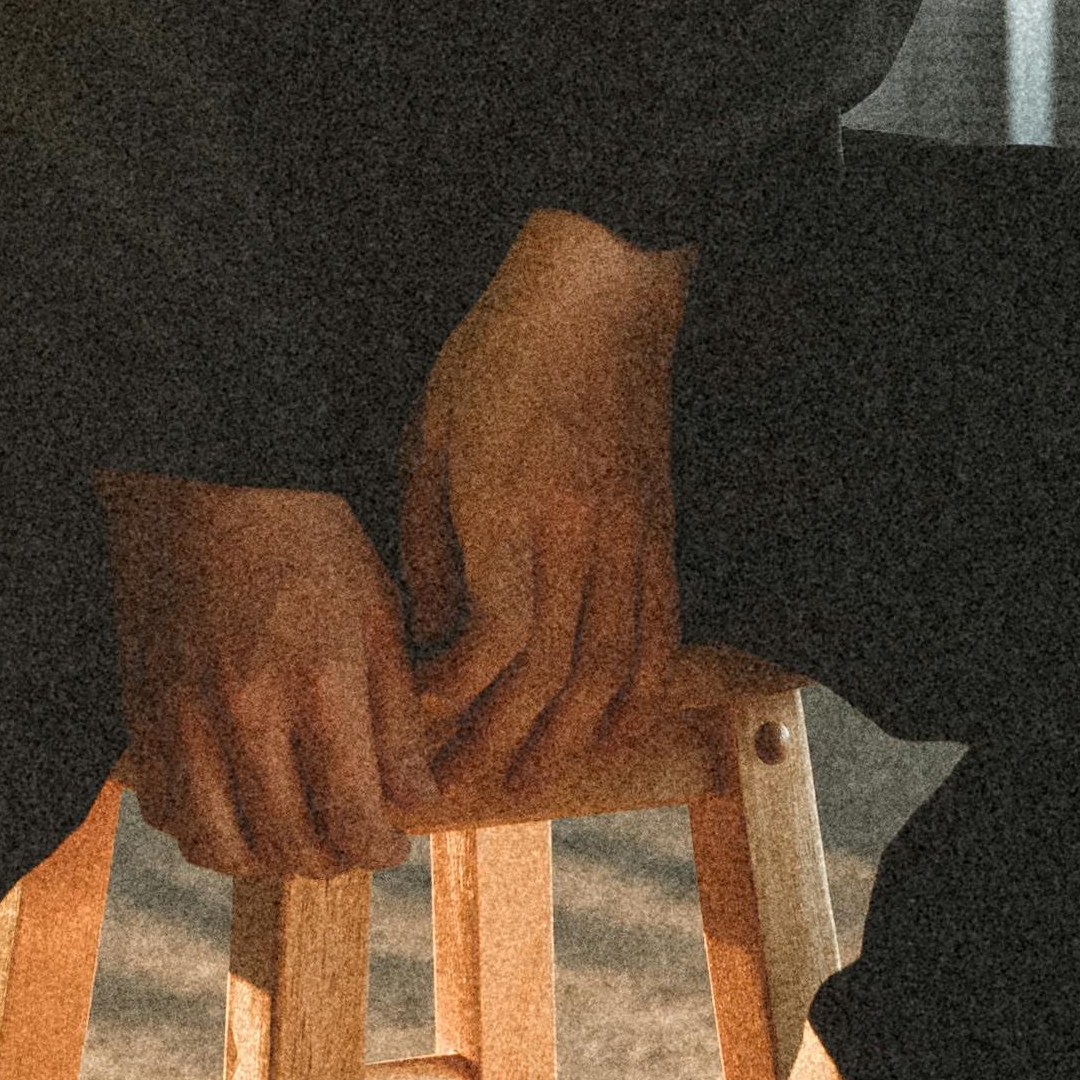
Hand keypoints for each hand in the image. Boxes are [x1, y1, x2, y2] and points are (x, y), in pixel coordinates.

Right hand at [96, 471, 429, 884]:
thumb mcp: (378, 613)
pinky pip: (165, 809)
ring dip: (262, 859)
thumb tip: (416, 800)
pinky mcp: (142, 712)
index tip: (390, 846)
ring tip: (291, 838)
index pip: (352, 818)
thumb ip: (397, 716)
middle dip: (329, 860)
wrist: (204, 481)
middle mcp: (246, 712)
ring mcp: (184, 717)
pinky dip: (201, 828)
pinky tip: (233, 806)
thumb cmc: (305, 538)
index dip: (378, 851)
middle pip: (287, 844)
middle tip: (347, 845)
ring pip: (218, 845)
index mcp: (319, 684)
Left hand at [398, 211, 692, 808]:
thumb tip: (422, 633)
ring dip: (571, 733)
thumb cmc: (499, 360)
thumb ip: (426, 544)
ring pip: (612, 666)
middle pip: (551, 673)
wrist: (599, 296)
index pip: (496, 640)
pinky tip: (616, 724)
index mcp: (516, 514)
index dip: (458, 692)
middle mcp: (582, 540)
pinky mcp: (659, 533)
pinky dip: (639, 690)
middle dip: (504, 740)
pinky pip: (660, 632)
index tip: (419, 715)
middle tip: (463, 783)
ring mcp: (631, 541)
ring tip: (534, 777)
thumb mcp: (429, 439)